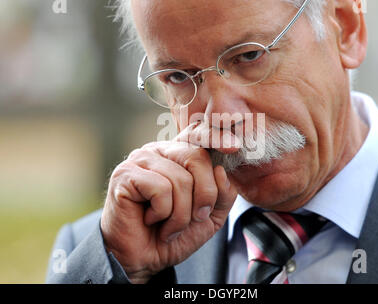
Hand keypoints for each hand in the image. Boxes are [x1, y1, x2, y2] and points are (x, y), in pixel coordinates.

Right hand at [100, 124, 237, 282]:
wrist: (144, 261)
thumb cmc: (174, 234)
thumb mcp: (210, 215)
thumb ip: (223, 193)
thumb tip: (220, 170)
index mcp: (179, 154)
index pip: (200, 135)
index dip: (217, 137)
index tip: (234, 147)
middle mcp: (159, 151)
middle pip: (197, 157)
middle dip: (204, 195)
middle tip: (195, 217)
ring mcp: (140, 160)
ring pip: (180, 179)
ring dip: (181, 214)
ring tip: (168, 226)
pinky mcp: (125, 175)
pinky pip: (161, 189)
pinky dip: (162, 213)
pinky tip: (150, 219)